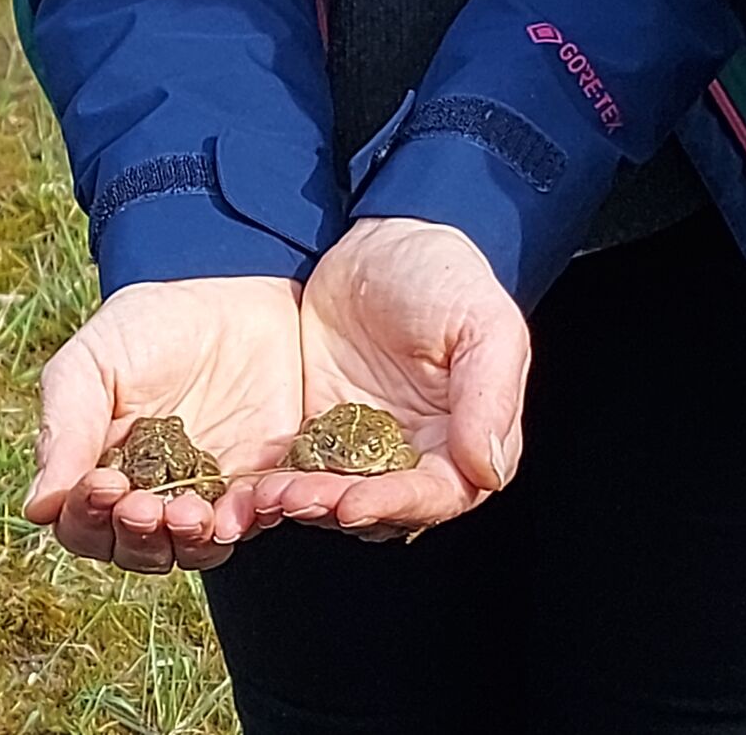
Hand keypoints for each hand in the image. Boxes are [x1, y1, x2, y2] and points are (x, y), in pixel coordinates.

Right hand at [24, 277, 301, 571]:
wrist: (228, 293)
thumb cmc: (146, 327)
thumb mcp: (92, 364)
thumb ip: (65, 431)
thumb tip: (38, 508)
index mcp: (101, 474)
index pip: (84, 525)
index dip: (88, 517)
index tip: (102, 486)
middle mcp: (153, 497)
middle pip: (138, 550)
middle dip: (139, 536)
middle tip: (146, 508)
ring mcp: (209, 494)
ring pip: (195, 548)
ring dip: (191, 541)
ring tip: (194, 515)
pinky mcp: (259, 482)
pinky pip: (256, 517)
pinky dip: (248, 521)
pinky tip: (243, 508)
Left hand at [255, 218, 530, 538]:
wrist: (382, 239)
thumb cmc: (446, 277)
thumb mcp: (483, 323)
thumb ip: (490, 395)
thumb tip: (486, 467)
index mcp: (465, 437)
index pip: (438, 495)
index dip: (396, 504)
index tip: (354, 503)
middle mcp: (419, 452)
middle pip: (382, 506)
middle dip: (338, 508)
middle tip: (297, 499)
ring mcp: (367, 444)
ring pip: (338, 494)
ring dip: (305, 500)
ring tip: (268, 494)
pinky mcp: (322, 430)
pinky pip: (302, 467)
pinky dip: (281, 479)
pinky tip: (255, 480)